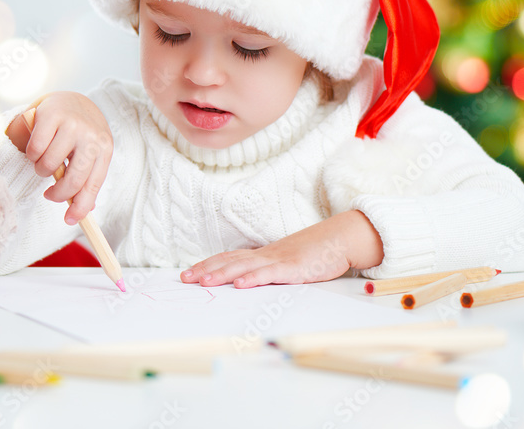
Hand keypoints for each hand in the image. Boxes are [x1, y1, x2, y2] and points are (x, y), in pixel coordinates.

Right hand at [5, 92, 112, 224]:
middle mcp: (92, 137)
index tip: (70, 220)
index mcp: (105, 149)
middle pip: (73, 179)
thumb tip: (82, 212)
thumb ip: (86, 179)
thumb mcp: (89, 154)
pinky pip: (35, 149)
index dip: (81, 206)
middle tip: (49, 194)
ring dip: (42, 170)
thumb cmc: (79, 135)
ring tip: (44, 163)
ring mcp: (72, 125)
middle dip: (58, 194)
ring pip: (50, 165)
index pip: (93, 185)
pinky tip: (37, 149)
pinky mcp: (52, 115)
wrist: (71, 100)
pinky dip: (32, 155)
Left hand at [180, 210, 382, 287]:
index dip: (207, 265)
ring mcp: (278, 260)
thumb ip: (268, 270)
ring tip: (204, 282)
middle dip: (206, 270)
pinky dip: (254, 278)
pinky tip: (240, 284)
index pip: (229, 258)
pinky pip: (270, 273)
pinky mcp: (293, 267)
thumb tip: (247, 281)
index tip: (188, 273)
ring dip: (223, 274)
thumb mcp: (286, 262)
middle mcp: (265, 255)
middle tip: (185, 279)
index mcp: (262, 255)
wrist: (339, 238)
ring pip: (245, 266)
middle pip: (230, 261)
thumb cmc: (314, 253)